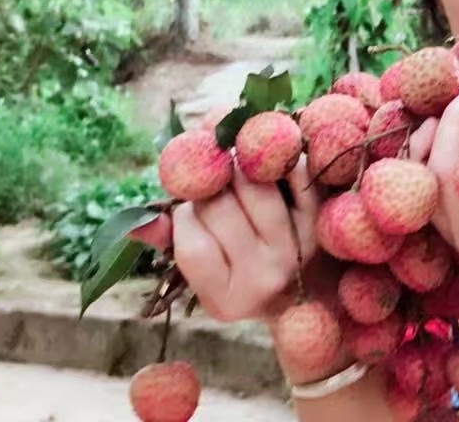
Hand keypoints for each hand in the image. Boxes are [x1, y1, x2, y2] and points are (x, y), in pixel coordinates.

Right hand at [128, 157, 322, 323]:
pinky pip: (297, 174)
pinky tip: (266, 161)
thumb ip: (170, 243)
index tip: (188, 208)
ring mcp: (298, 250)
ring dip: (237, 166)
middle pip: (222, 208)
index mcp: (225, 299)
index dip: (184, 215)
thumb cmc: (244, 271)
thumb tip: (136, 224)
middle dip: (208, 184)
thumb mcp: (206, 272)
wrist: (314, 289)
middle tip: (210, 174)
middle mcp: (264, 279)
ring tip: (233, 163)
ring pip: (255, 186)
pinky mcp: (322, 222)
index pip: (192, 243)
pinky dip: (278, 160)